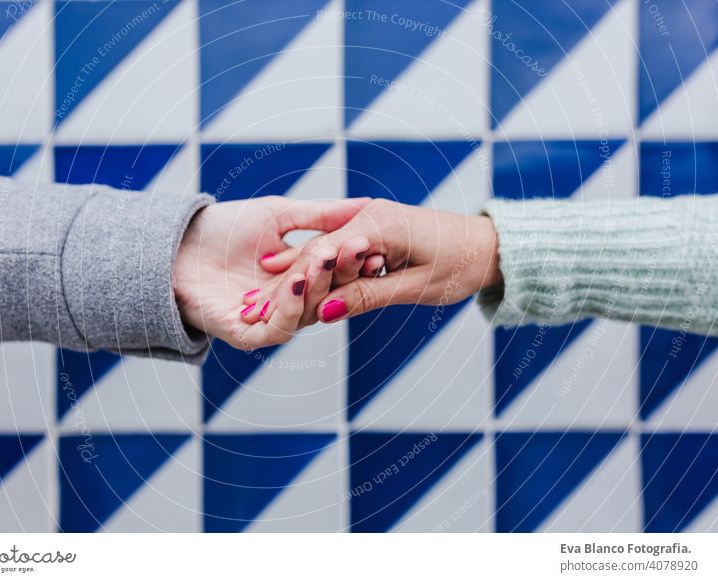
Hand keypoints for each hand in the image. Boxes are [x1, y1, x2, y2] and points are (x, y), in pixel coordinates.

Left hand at [173, 195, 368, 348]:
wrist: (174, 245)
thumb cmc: (223, 229)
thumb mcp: (279, 215)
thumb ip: (322, 215)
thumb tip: (366, 204)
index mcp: (301, 279)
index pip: (337, 274)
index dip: (355, 260)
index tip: (371, 240)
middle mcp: (290, 304)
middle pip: (328, 295)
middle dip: (343, 270)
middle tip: (357, 246)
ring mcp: (269, 321)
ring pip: (308, 313)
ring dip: (319, 285)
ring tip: (325, 256)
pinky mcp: (247, 335)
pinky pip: (278, 331)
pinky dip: (290, 309)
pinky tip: (294, 281)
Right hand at [258, 198, 501, 321]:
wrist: (487, 244)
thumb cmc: (460, 264)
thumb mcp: (415, 286)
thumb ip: (368, 295)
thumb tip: (325, 312)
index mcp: (378, 224)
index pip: (323, 253)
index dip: (292, 282)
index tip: (264, 306)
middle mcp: (367, 215)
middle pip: (315, 249)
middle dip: (282, 278)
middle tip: (246, 304)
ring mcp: (368, 219)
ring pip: (321, 248)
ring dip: (291, 273)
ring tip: (256, 296)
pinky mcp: (371, 228)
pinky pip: (335, 248)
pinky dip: (314, 266)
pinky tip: (289, 279)